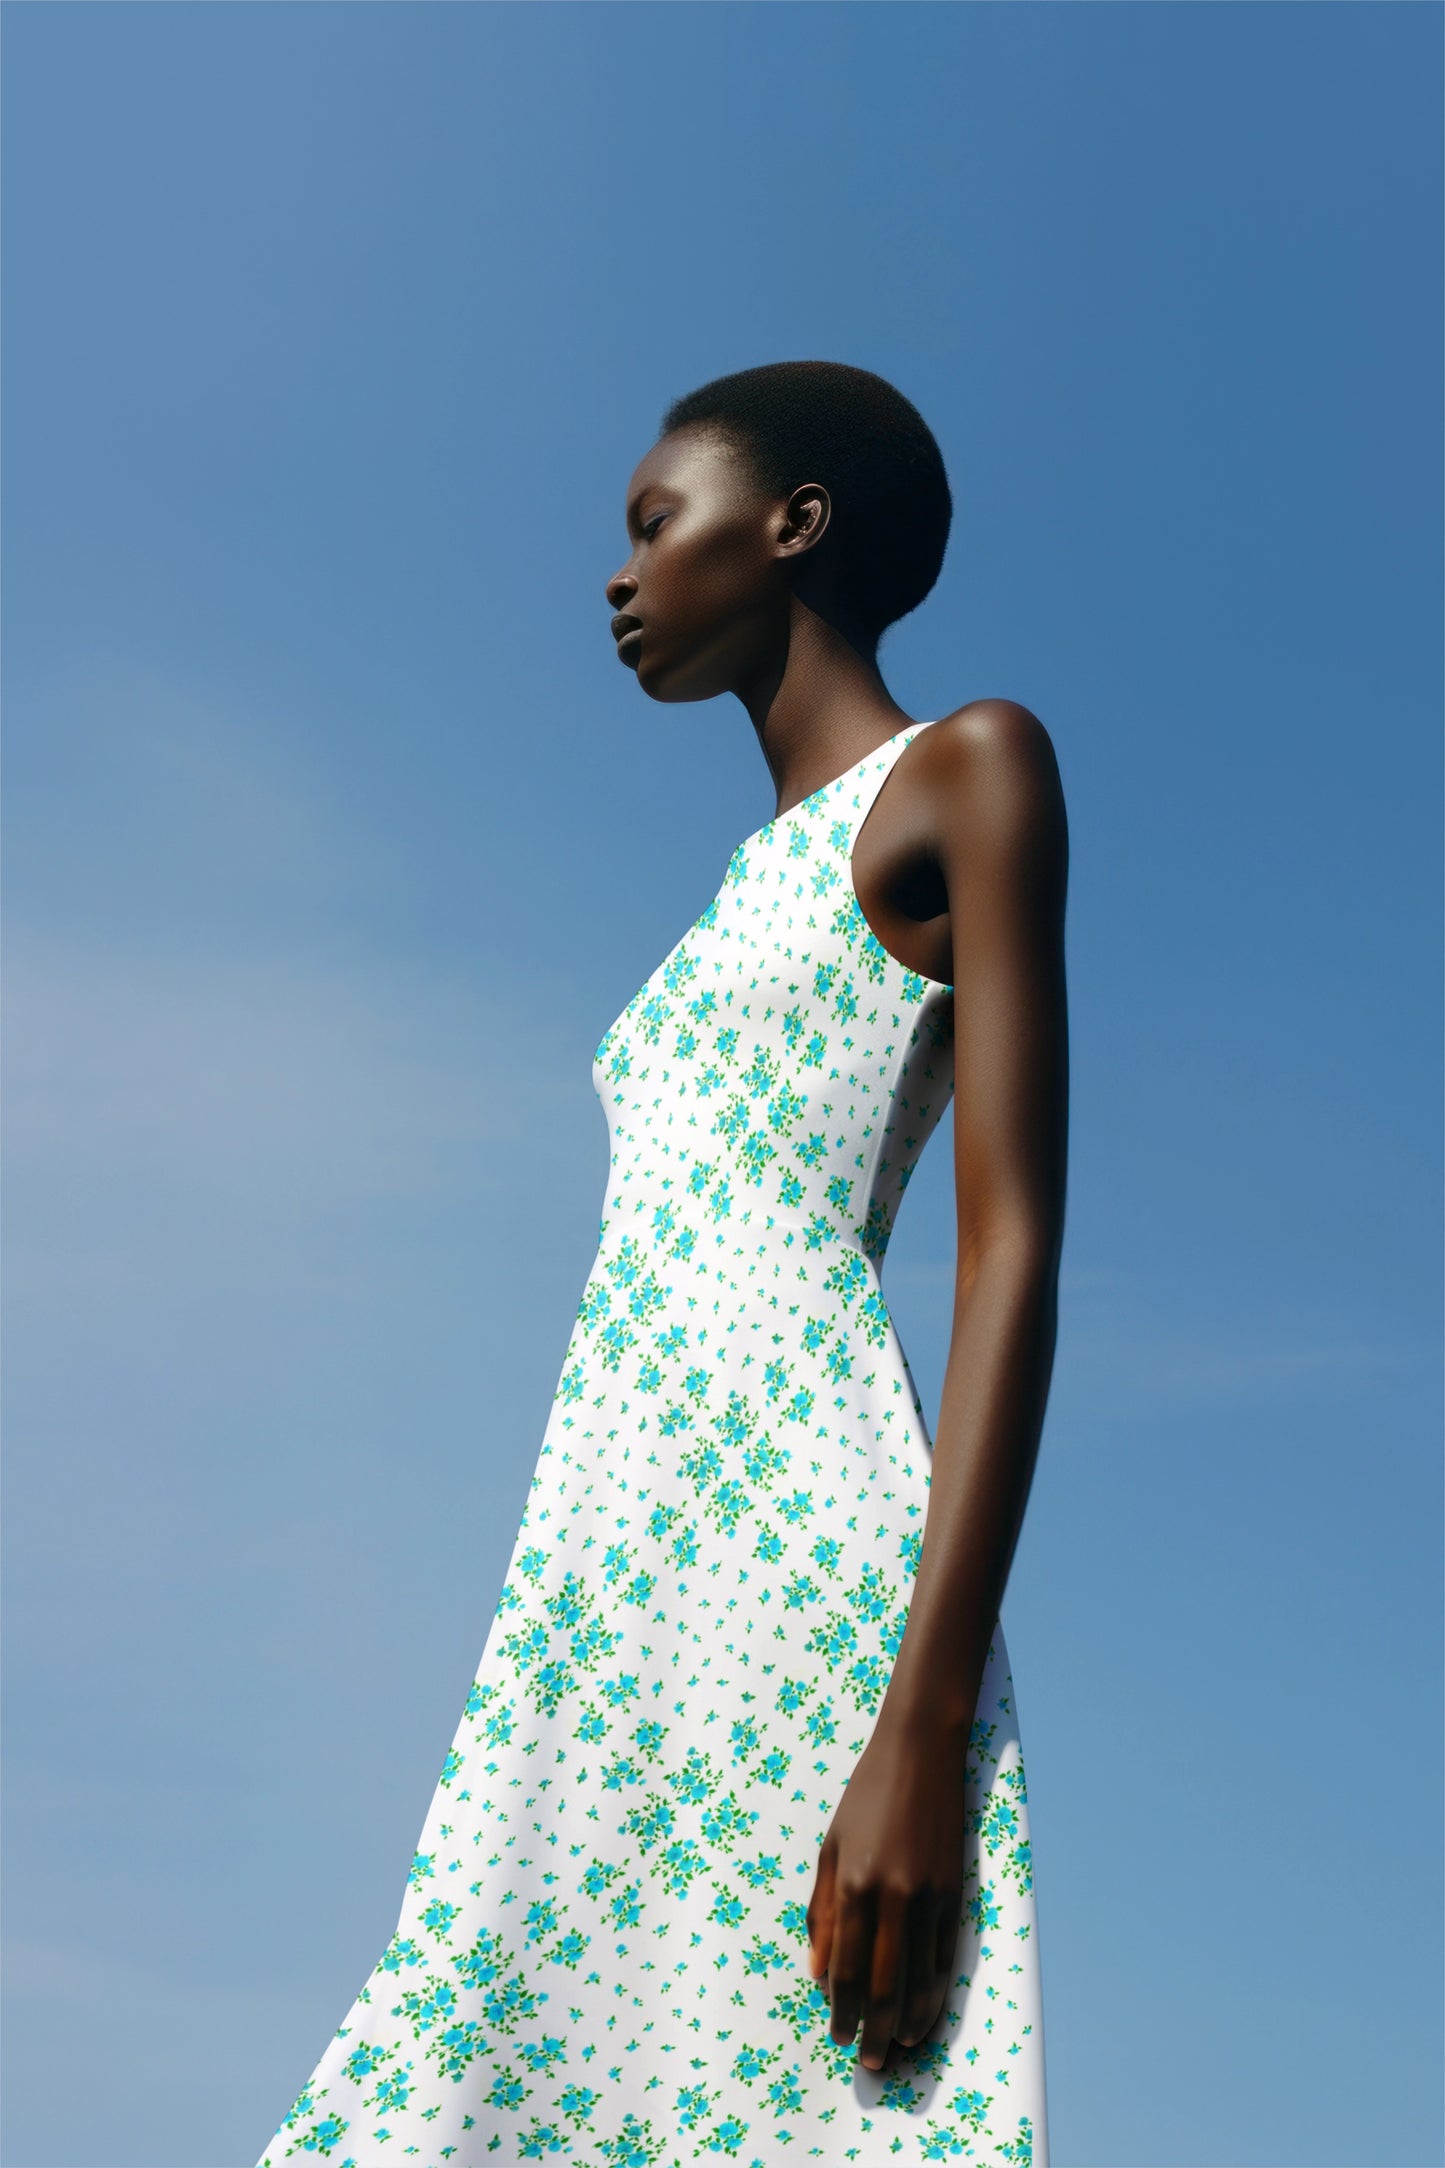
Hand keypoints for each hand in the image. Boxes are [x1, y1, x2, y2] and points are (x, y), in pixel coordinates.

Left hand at [806, 1709, 967, 2069]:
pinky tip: (925, 2017)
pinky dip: (935, 1995)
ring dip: (907, 2024)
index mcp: (852, 1883)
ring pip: (918, 1980)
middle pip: (882, 1984)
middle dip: (873, 2030)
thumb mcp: (831, 1848)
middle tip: (867, 2063)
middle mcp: (891, 1895)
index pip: (844, 1967)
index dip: (840, 2010)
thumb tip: (816, 1973)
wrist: (920, 1751)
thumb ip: (822, 1912)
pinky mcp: (956, 1892)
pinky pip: (945, 1958)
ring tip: (896, 2052)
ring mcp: (928, 1895)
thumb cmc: (865, 1797)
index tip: (836, 2037)